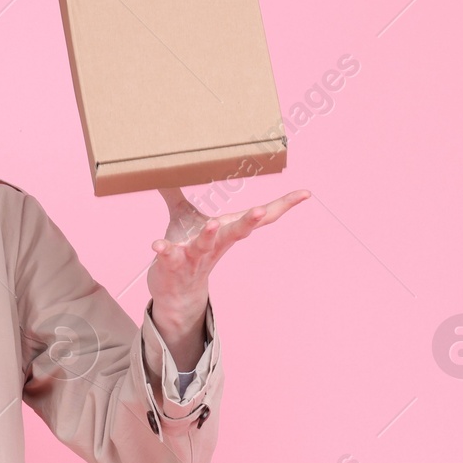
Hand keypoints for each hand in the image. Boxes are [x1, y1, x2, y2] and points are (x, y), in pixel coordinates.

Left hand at [146, 186, 311, 365]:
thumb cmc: (185, 249)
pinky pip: (170, 258)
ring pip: (204, 246)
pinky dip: (164, 251)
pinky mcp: (174, 266)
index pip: (259, 219)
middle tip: (260, 210)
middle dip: (249, 221)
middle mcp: (216, 245)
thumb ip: (178, 193)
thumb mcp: (185, 218)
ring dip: (209, 235)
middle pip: (237, 232)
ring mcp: (195, 257)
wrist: (175, 293)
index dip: (282, 206)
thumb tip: (169, 168)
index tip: (305, 193)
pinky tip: (156, 245)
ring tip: (213, 223)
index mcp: (226, 231)